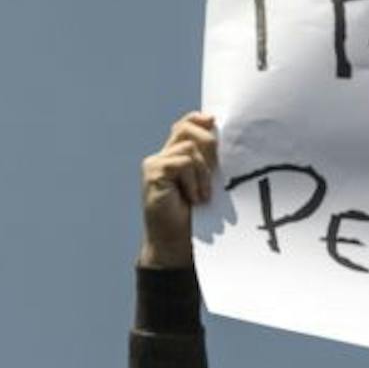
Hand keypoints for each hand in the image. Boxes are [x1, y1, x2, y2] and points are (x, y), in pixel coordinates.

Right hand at [139, 111, 216, 268]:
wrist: (176, 247)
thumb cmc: (196, 219)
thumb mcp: (208, 183)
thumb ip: (208, 158)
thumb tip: (214, 125)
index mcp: (175, 157)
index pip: (186, 124)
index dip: (200, 120)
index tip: (215, 125)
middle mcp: (162, 157)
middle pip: (187, 128)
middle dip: (209, 146)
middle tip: (216, 173)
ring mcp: (154, 165)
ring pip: (189, 147)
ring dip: (203, 173)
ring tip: (201, 197)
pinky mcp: (153, 173)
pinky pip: (183, 163)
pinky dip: (194, 181)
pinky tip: (193, 199)